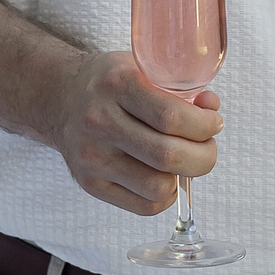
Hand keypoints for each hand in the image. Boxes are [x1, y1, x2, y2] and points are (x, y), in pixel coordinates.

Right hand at [48, 51, 221, 215]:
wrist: (61, 98)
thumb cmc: (110, 84)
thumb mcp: (142, 68)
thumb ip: (180, 87)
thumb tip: (211, 111)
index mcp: (117, 85)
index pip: (172, 117)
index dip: (205, 125)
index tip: (214, 123)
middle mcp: (99, 122)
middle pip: (169, 156)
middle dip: (204, 156)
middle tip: (207, 146)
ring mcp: (92, 157)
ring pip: (159, 187)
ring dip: (184, 177)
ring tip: (182, 160)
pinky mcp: (90, 184)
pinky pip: (145, 206)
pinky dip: (165, 195)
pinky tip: (162, 175)